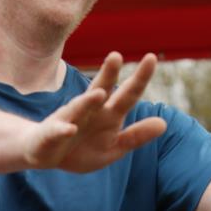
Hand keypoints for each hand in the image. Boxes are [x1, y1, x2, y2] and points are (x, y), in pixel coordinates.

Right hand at [22, 53, 166, 173]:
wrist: (47, 154)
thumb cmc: (82, 149)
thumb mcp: (114, 148)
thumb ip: (136, 137)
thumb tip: (163, 124)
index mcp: (108, 114)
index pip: (127, 95)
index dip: (139, 78)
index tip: (151, 57)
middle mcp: (90, 111)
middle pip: (100, 89)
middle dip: (108, 74)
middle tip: (116, 56)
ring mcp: (70, 120)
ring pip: (79, 107)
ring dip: (88, 101)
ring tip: (99, 93)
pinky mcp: (53, 134)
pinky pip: (58, 131)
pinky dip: (63, 130)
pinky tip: (70, 129)